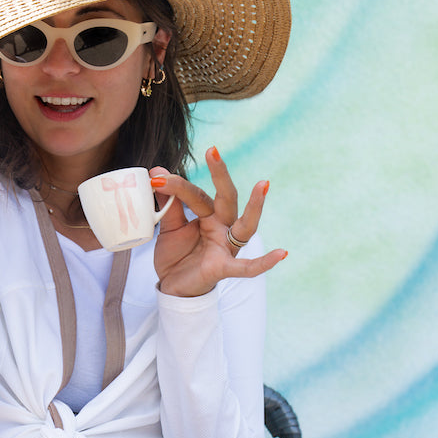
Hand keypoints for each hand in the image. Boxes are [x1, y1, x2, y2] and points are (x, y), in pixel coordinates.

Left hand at [149, 147, 286, 297]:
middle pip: (226, 198)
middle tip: (212, 151)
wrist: (172, 287)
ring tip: (263, 184)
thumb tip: (157, 171)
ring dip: (255, 206)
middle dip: (220, 175)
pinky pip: (247, 267)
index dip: (177, 185)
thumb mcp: (168, 227)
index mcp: (208, 214)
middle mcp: (222, 226)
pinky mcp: (224, 267)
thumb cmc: (176, 255)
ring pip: (245, 225)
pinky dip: (264, 262)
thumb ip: (168, 203)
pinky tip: (281, 253)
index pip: (196, 194)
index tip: (156, 177)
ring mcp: (226, 246)